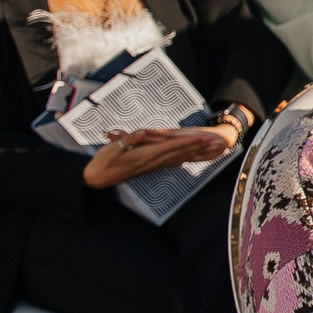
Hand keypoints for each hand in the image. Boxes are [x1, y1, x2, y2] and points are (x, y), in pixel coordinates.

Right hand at [80, 125, 232, 188]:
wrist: (97, 179)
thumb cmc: (102, 162)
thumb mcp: (114, 148)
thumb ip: (130, 139)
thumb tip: (145, 132)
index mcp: (145, 156)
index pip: (172, 146)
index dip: (189, 141)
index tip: (203, 137)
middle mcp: (152, 162)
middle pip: (179, 153)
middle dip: (198, 147)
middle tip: (216, 142)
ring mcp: (151, 167)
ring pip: (177, 158)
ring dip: (193, 153)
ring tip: (208, 149)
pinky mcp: (148, 169)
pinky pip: (169, 164)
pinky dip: (181, 159)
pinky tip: (188, 158)